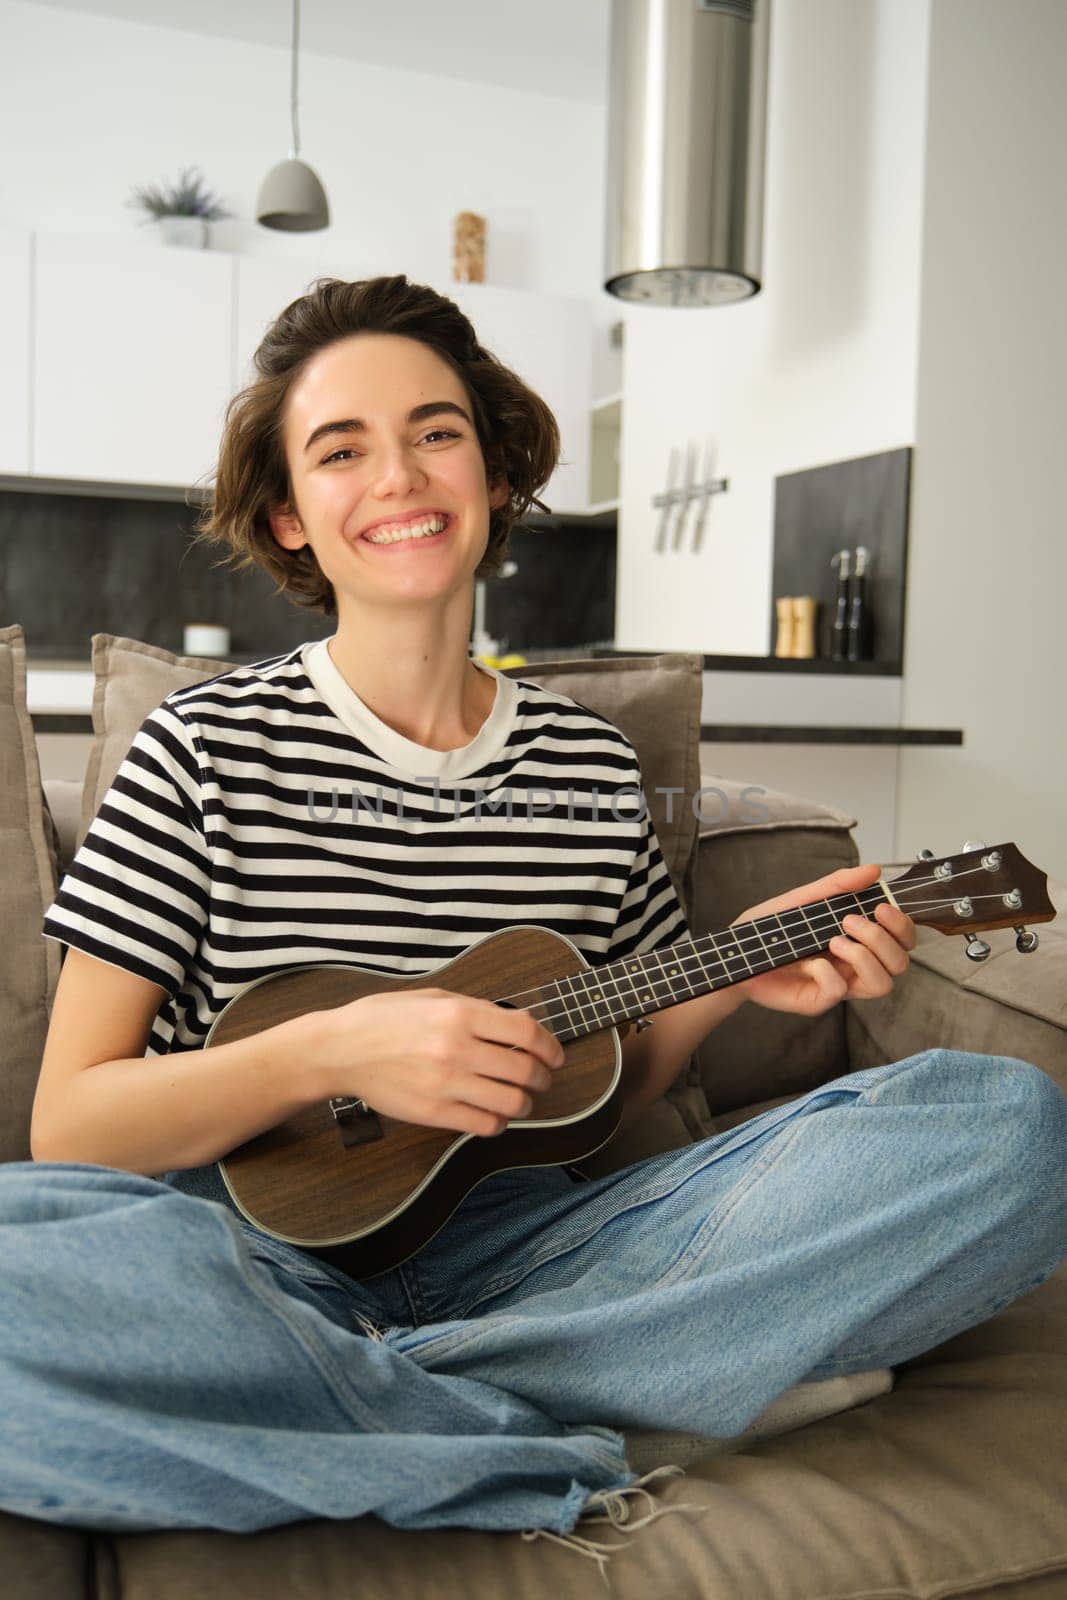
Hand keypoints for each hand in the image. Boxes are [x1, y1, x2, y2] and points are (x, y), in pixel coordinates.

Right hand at [308, 987, 565, 1137]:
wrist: (341, 1050)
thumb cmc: (384, 1019)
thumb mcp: (433, 997)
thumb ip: (477, 1009)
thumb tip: (518, 1024)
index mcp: (459, 1013)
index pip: (527, 1032)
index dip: (550, 1046)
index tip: (555, 1055)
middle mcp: (457, 1048)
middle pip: (525, 1070)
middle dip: (543, 1078)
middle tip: (542, 1079)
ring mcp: (446, 1083)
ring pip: (512, 1102)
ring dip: (526, 1103)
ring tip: (522, 1099)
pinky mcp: (434, 1113)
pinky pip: (485, 1124)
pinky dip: (499, 1122)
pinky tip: (495, 1115)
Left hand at [731, 863, 917, 1018]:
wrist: (736, 950)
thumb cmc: (771, 927)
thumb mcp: (804, 899)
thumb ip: (838, 885)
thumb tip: (874, 870)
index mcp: (859, 939)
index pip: (903, 940)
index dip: (902, 926)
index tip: (881, 907)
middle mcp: (855, 964)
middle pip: (900, 963)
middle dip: (882, 939)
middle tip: (849, 921)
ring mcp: (840, 984)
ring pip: (882, 984)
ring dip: (863, 957)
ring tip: (834, 940)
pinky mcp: (819, 1001)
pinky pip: (839, 991)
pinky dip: (827, 972)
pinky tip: (808, 962)